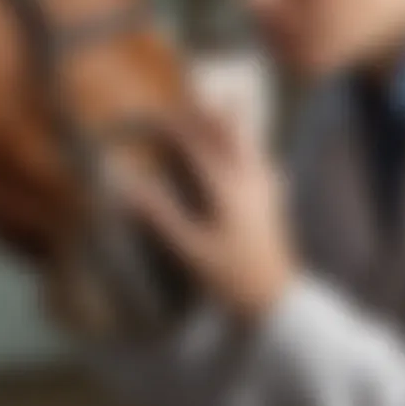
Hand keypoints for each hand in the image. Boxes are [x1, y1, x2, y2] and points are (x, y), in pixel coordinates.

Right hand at [121, 108, 297, 320]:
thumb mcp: (189, 248)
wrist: (278, 300)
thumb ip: (159, 213)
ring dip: (223, 122)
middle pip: (225, 130)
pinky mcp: (273, 195)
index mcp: (226, 187)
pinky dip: (242, 142)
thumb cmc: (230, 277)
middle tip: (178, 105)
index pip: (194, 142)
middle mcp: (249, 177)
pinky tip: (238, 147)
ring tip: (206, 110)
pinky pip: (257, 155)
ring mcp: (264, 184)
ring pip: (245, 139)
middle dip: (200, 113)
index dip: (168, 125)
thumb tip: (126, 184)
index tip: (145, 118)